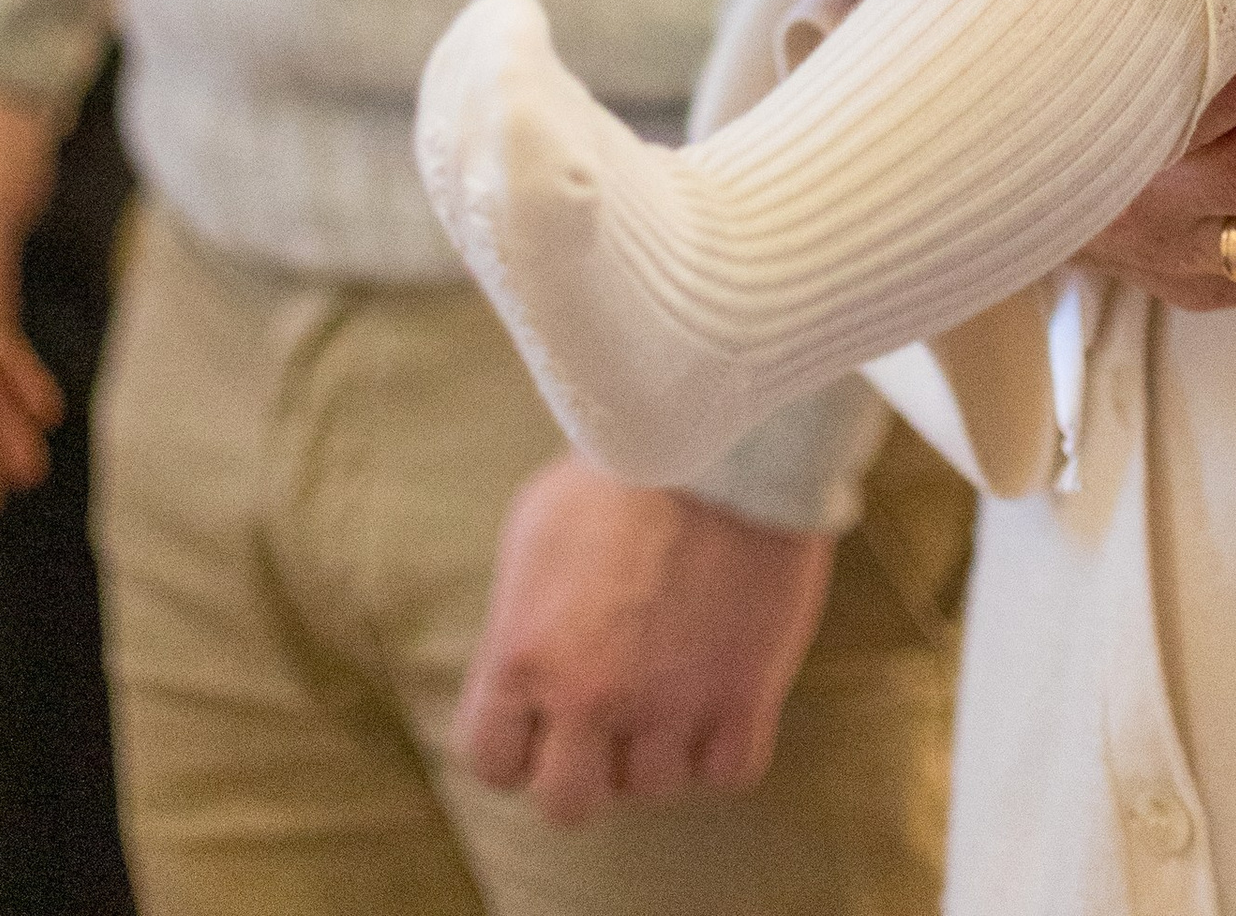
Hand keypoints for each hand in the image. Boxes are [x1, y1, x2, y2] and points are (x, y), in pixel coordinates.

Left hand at [454, 456, 834, 817]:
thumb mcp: (535, 529)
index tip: (549, 720)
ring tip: (677, 673)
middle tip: (614, 716)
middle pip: (566, 804)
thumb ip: (522, 618)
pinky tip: (723, 687)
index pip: (493, 763)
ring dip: (663, 744)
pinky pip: (725, 774)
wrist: (720, 432)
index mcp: (521, 656)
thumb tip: (523, 673)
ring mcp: (667, 704)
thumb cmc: (621, 466)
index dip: (521, 747)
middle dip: (587, 768)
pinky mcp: (742, 698)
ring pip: (653, 788)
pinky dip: (725, 743)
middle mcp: (587, 697)